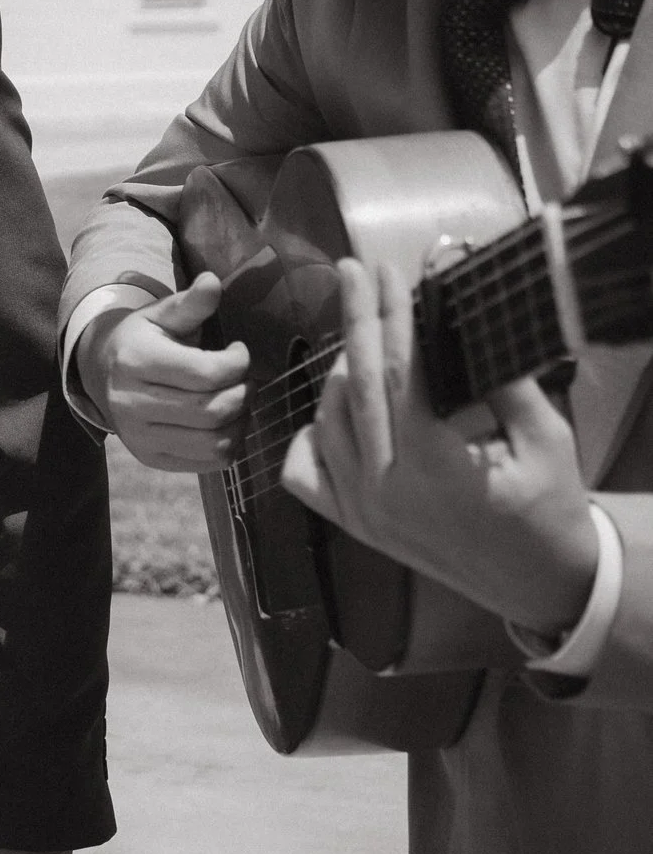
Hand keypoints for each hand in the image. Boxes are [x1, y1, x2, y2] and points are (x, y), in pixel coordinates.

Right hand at [80, 274, 249, 470]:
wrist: (102, 374)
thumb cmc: (143, 340)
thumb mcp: (162, 315)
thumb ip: (190, 303)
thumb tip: (212, 282)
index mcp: (134, 361)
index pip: (205, 374)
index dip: (238, 363)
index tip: (239, 351)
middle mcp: (130, 402)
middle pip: (213, 409)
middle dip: (243, 392)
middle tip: (244, 379)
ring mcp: (138, 436)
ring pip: (215, 441)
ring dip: (241, 420)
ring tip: (238, 400)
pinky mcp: (150, 458)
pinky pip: (208, 462)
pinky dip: (230, 444)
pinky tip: (226, 422)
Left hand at [283, 258, 599, 634]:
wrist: (539, 583)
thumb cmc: (549, 507)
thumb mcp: (545, 440)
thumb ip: (506, 383)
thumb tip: (465, 317)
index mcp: (433, 468)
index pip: (399, 374)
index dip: (392, 317)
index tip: (388, 272)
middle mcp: (384, 489)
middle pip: (356, 388)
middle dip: (355, 321)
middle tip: (351, 270)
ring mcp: (360, 511)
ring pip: (326, 423)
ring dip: (339, 373)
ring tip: (363, 336)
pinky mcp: (352, 525)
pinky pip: (305, 472)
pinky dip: (310, 435)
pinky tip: (334, 410)